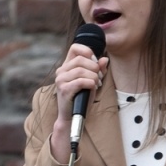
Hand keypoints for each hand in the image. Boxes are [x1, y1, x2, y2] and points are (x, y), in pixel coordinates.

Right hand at [48, 43, 107, 162]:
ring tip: (96, 84)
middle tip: (99, 78)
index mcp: (67, 66)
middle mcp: (61, 71)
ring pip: (81, 70)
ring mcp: (61, 80)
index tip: (95, 62)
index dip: (87, 51)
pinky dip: (90, 83)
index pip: (75, 48)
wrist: (72, 117)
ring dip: (94, 77)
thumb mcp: (92, 81)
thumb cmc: (81, 98)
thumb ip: (98, 70)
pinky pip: (81, 81)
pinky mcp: (64, 89)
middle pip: (81, 59)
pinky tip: (93, 88)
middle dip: (94, 67)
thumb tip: (105, 59)